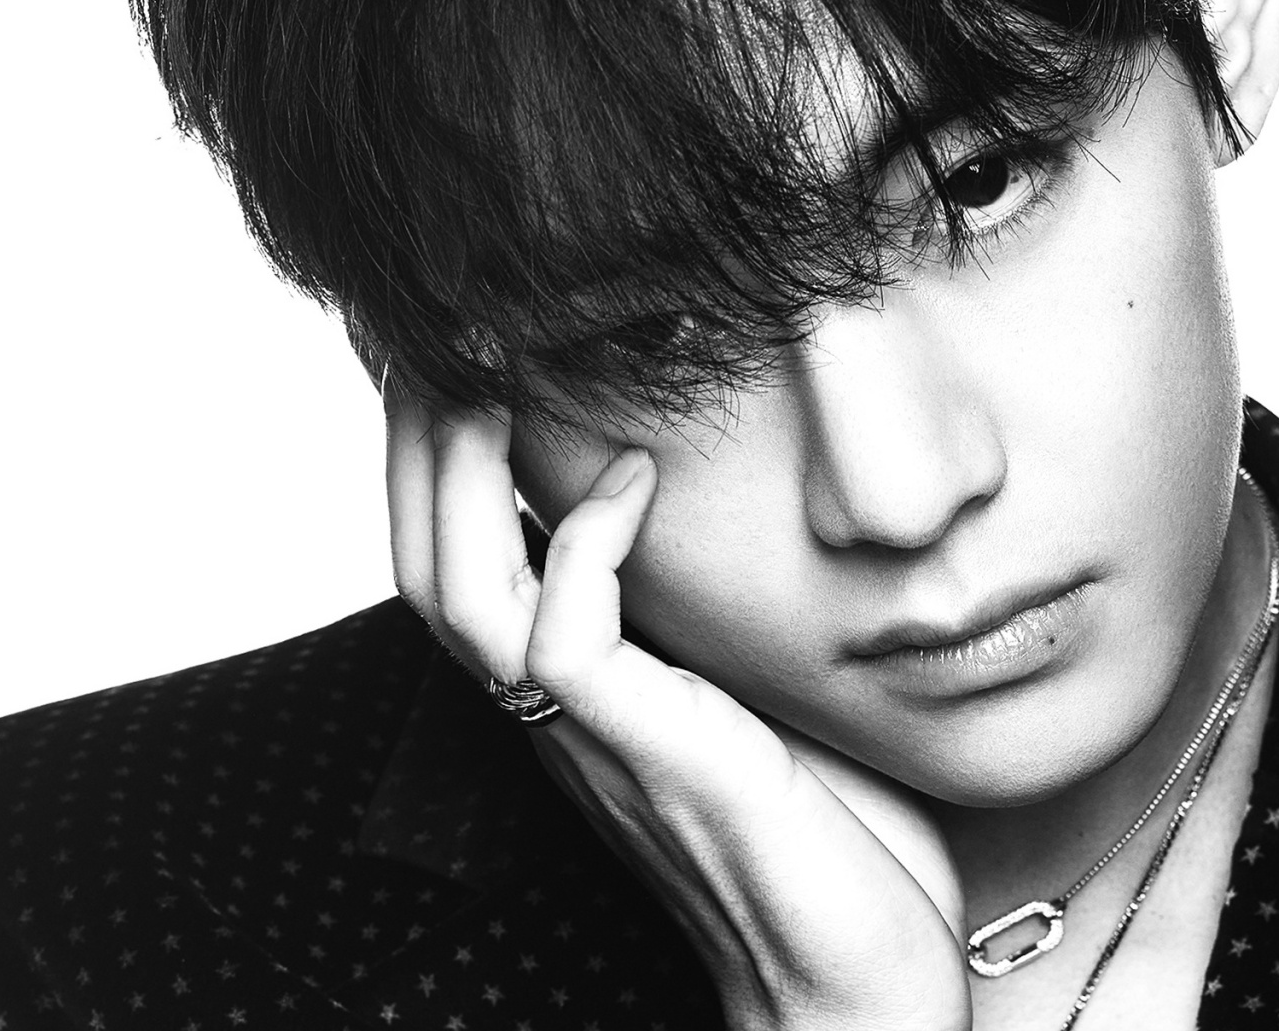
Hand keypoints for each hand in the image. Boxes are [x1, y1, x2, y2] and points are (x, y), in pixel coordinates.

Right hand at [386, 389, 972, 1030]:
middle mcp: (560, 715)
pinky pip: (559, 635)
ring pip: (459, 588)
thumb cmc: (843, 849)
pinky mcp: (646, 754)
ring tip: (492, 358)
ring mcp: (592, 738)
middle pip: (424, 556)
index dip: (444, 448)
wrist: (858, 988)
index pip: (463, 553)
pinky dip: (584, 538)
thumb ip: (745, 604)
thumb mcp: (784, 688)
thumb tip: (765, 495)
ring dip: (462, 464)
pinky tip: (630, 474)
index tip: (469, 336)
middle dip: (420, 429)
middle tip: (446, 315)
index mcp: (579, 696)